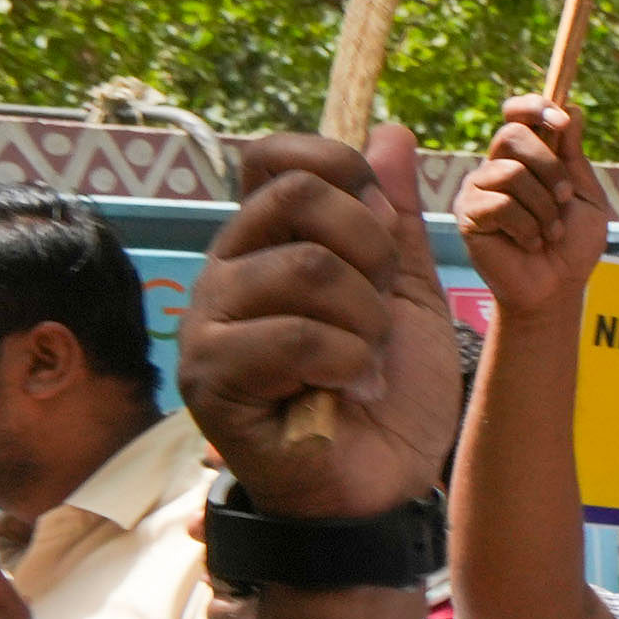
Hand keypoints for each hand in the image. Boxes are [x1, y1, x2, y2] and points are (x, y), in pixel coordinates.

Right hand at [184, 130, 464, 520]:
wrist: (382, 486)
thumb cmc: (389, 394)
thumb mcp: (409, 295)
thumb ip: (396, 221)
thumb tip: (391, 133)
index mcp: (269, 242)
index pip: (274, 157)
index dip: (340, 170)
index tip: (384, 228)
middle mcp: (227, 270)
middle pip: (294, 196)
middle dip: (369, 249)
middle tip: (380, 309)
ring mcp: (209, 322)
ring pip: (305, 268)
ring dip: (365, 320)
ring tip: (366, 362)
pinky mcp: (210, 376)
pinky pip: (294, 336)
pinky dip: (348, 363)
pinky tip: (350, 390)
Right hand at [453, 96, 613, 320]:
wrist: (558, 288)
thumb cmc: (573, 245)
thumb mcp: (586, 195)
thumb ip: (574, 156)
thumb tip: (572, 109)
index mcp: (526, 157)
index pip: (517, 114)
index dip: (535, 107)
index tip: (561, 121)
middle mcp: (497, 167)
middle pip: (513, 134)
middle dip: (549, 167)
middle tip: (565, 198)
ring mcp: (479, 189)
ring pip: (512, 173)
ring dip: (544, 207)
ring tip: (550, 232)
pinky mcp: (468, 214)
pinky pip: (499, 204)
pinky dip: (527, 226)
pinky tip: (530, 243)